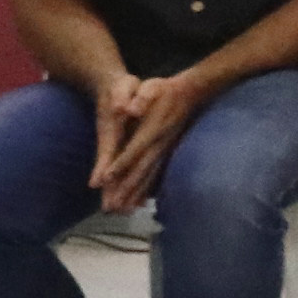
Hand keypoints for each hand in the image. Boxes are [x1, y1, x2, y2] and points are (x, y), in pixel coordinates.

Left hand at [91, 71, 201, 207]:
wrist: (190, 94)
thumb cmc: (164, 89)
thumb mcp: (151, 86)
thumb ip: (141, 97)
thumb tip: (129, 109)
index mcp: (152, 129)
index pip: (135, 148)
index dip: (120, 163)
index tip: (106, 179)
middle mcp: (159, 144)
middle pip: (140, 169)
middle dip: (125, 189)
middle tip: (110, 207)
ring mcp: (163, 151)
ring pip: (148, 175)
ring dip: (135, 194)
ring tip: (122, 211)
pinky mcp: (165, 154)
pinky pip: (155, 175)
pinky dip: (147, 190)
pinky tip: (140, 203)